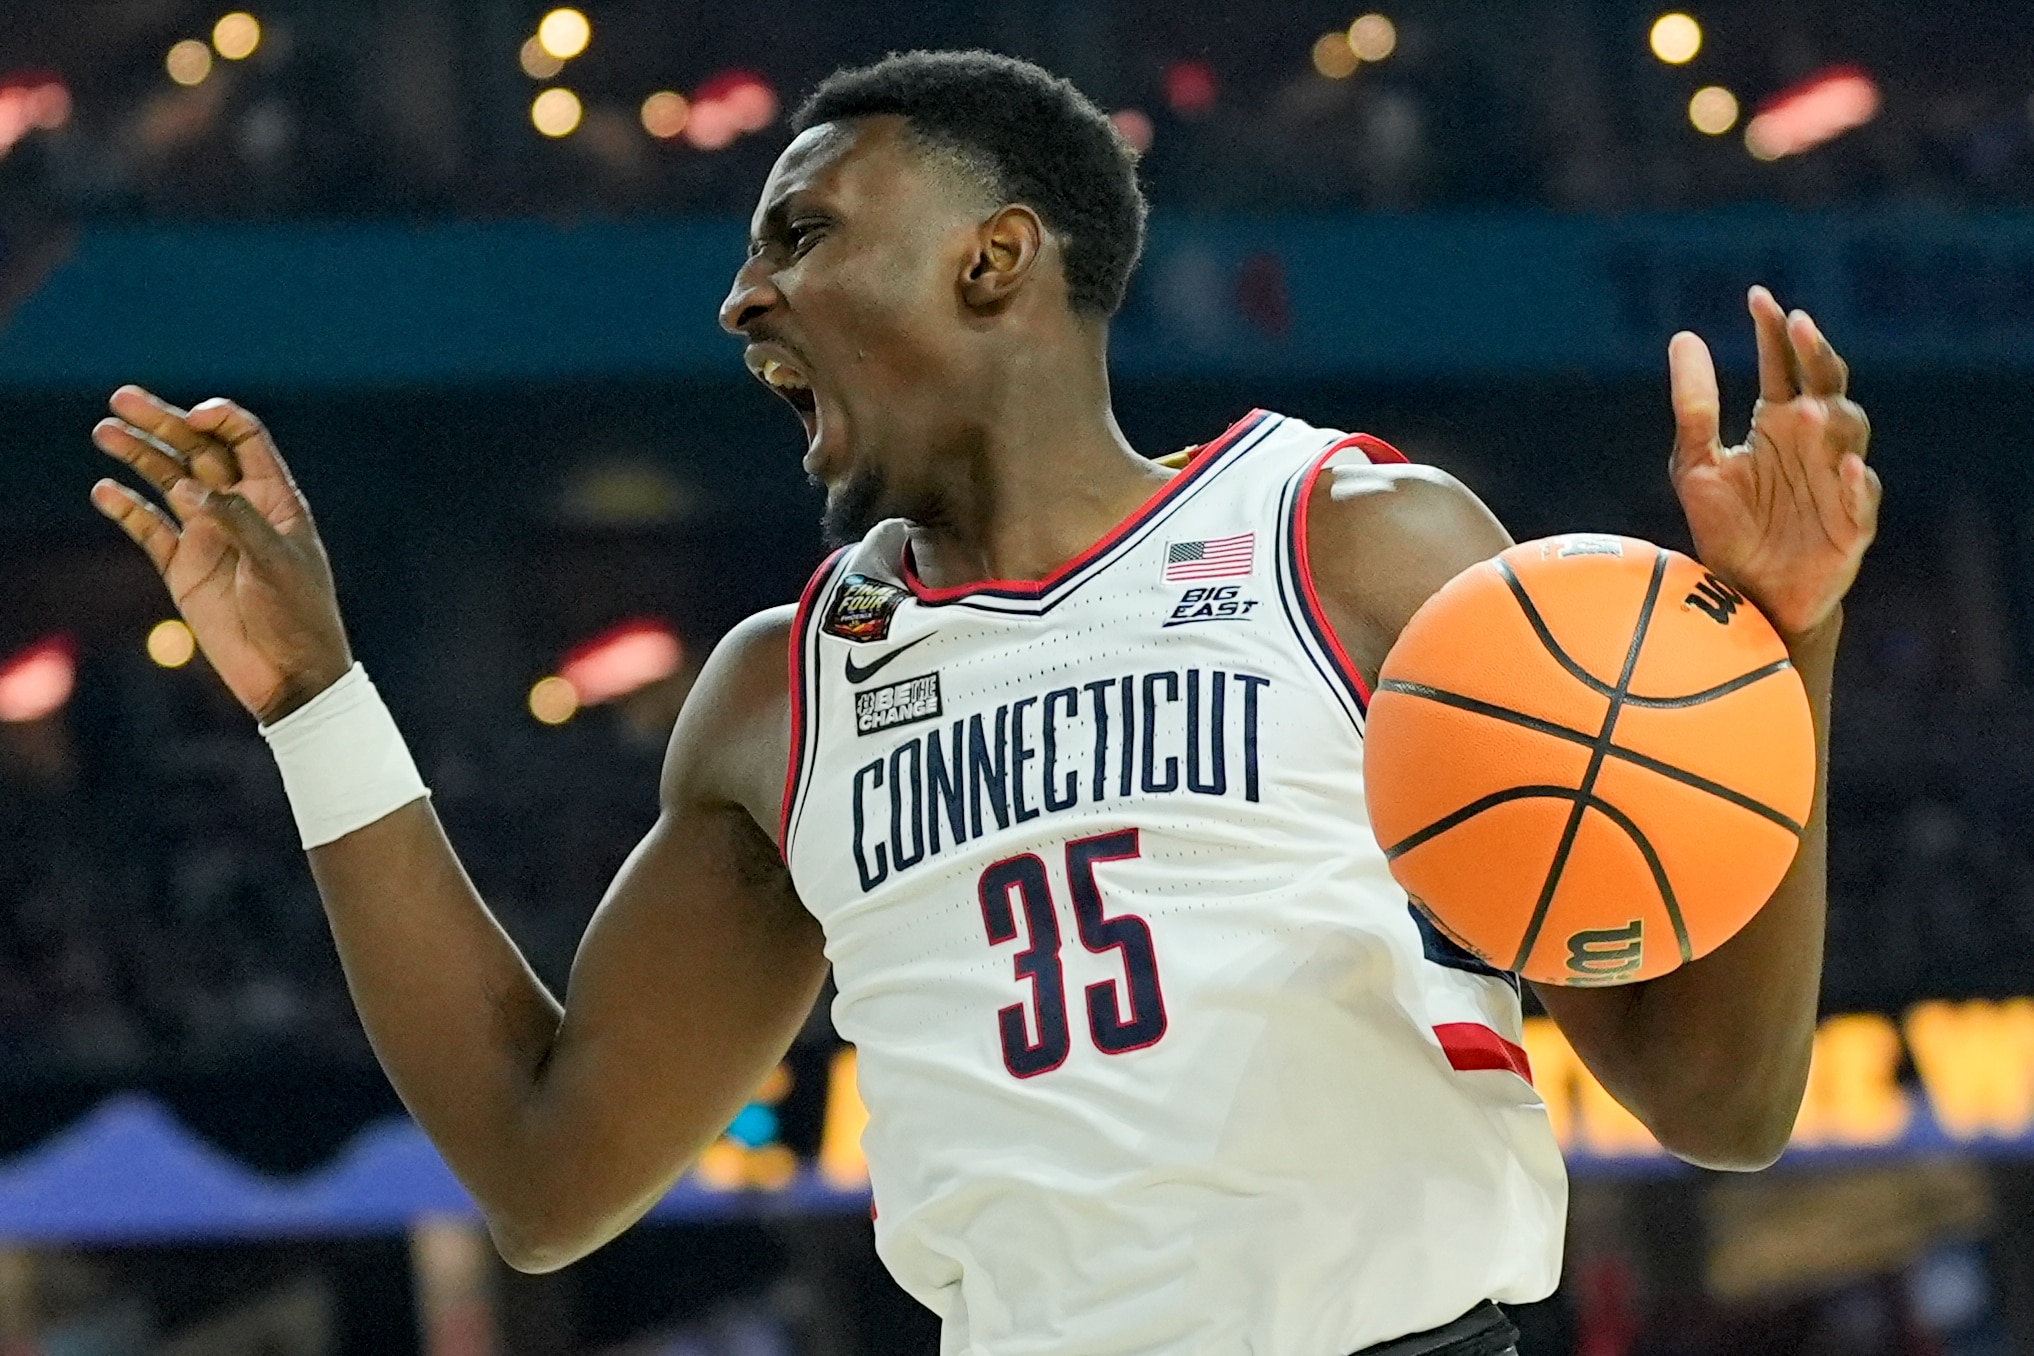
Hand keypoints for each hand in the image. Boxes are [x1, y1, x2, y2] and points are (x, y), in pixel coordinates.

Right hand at [90, 386, 352, 722]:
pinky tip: (105, 491)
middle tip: (122, 399)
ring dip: (138, 456)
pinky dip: (128, 509)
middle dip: (162, 423)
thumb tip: (191, 487)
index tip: (191, 418)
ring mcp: (208, 536)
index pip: (245, 439)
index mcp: (274, 499)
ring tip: (105, 432)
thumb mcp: (276, 563)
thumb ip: (236, 520)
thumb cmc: (299, 615)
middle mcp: (238, 509)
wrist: (289, 675)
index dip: (218, 420)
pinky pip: (149, 529)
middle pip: (197, 452)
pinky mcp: (183, 569)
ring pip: (168, 482)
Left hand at [1668, 286, 1880, 639]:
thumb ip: (1694, 406)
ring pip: (1851, 431)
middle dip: (1816, 354)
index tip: (1757, 297)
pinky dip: (1856, 481)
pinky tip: (1845, 466)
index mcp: (1779, 422)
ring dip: (1833, 414)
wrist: (1746, 595)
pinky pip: (1861, 497)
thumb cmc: (1726, 527)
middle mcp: (1814, 441)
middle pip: (1826, 384)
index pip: (1782, 365)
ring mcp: (1837, 478)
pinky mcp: (1851, 523)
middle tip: (1799, 324)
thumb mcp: (1696, 464)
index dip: (1774, 331)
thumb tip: (1683, 337)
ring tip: (1807, 405)